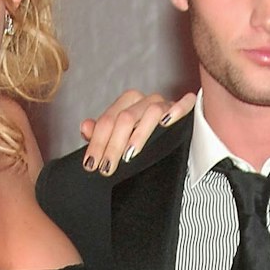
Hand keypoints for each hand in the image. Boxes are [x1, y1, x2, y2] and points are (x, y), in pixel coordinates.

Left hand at [79, 88, 195, 174]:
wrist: (173, 140)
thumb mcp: (118, 139)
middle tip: (106, 169)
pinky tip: (167, 123)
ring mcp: (164, 103)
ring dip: (139, 135)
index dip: (97, 143)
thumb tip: (85, 127)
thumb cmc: (141, 140)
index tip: (91, 165)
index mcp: (126, 103)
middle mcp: (144, 100)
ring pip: (150, 113)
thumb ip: (100, 134)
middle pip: (125, 118)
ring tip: (129, 156)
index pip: (107, 120)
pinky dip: (176, 111)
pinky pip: (183, 105)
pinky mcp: (184, 109)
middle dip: (113, 145)